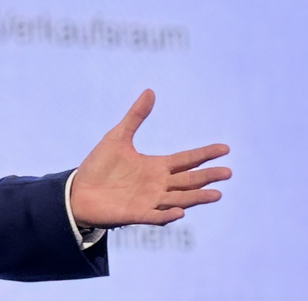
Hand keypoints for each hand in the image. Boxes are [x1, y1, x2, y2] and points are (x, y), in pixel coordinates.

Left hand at [70, 90, 229, 228]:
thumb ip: (136, 116)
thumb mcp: (118, 136)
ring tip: (216, 194)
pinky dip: (167, 214)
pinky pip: (155, 216)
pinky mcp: (136, 214)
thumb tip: (150, 91)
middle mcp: (157, 184)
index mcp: (156, 166)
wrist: (79, 190)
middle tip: (227, 173)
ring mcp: (149, 200)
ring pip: (179, 199)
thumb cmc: (100, 165)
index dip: (205, 154)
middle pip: (188, 180)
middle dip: (207, 177)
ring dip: (196, 198)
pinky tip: (179, 212)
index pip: (186, 160)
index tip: (225, 148)